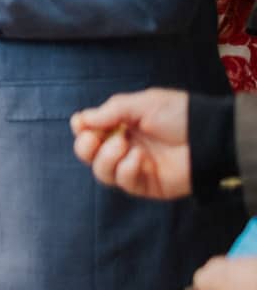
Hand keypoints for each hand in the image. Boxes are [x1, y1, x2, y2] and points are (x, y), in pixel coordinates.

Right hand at [70, 87, 192, 199]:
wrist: (208, 137)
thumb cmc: (179, 115)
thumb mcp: (142, 104)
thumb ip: (111, 111)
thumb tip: (81, 120)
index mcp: (121, 125)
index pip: (88, 131)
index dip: (81, 128)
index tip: (82, 123)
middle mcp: (124, 147)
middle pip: (88, 154)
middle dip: (85, 147)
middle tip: (94, 138)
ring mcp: (134, 167)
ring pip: (102, 173)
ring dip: (106, 159)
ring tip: (123, 146)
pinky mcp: (147, 185)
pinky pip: (125, 183)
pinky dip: (126, 170)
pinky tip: (140, 159)